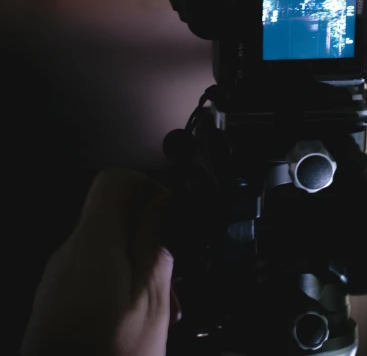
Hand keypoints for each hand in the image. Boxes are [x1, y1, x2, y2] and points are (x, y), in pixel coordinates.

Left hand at [21, 169, 176, 355]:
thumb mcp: (151, 301)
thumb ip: (155, 246)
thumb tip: (161, 205)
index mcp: (92, 244)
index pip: (113, 180)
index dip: (146, 185)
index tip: (169, 210)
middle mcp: (67, 254)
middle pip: (112, 218)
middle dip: (148, 238)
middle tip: (173, 275)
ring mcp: (57, 280)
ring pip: (105, 250)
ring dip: (137, 268)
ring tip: (162, 310)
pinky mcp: (55, 304)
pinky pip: (91, 276)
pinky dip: (118, 287)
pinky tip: (136, 323)